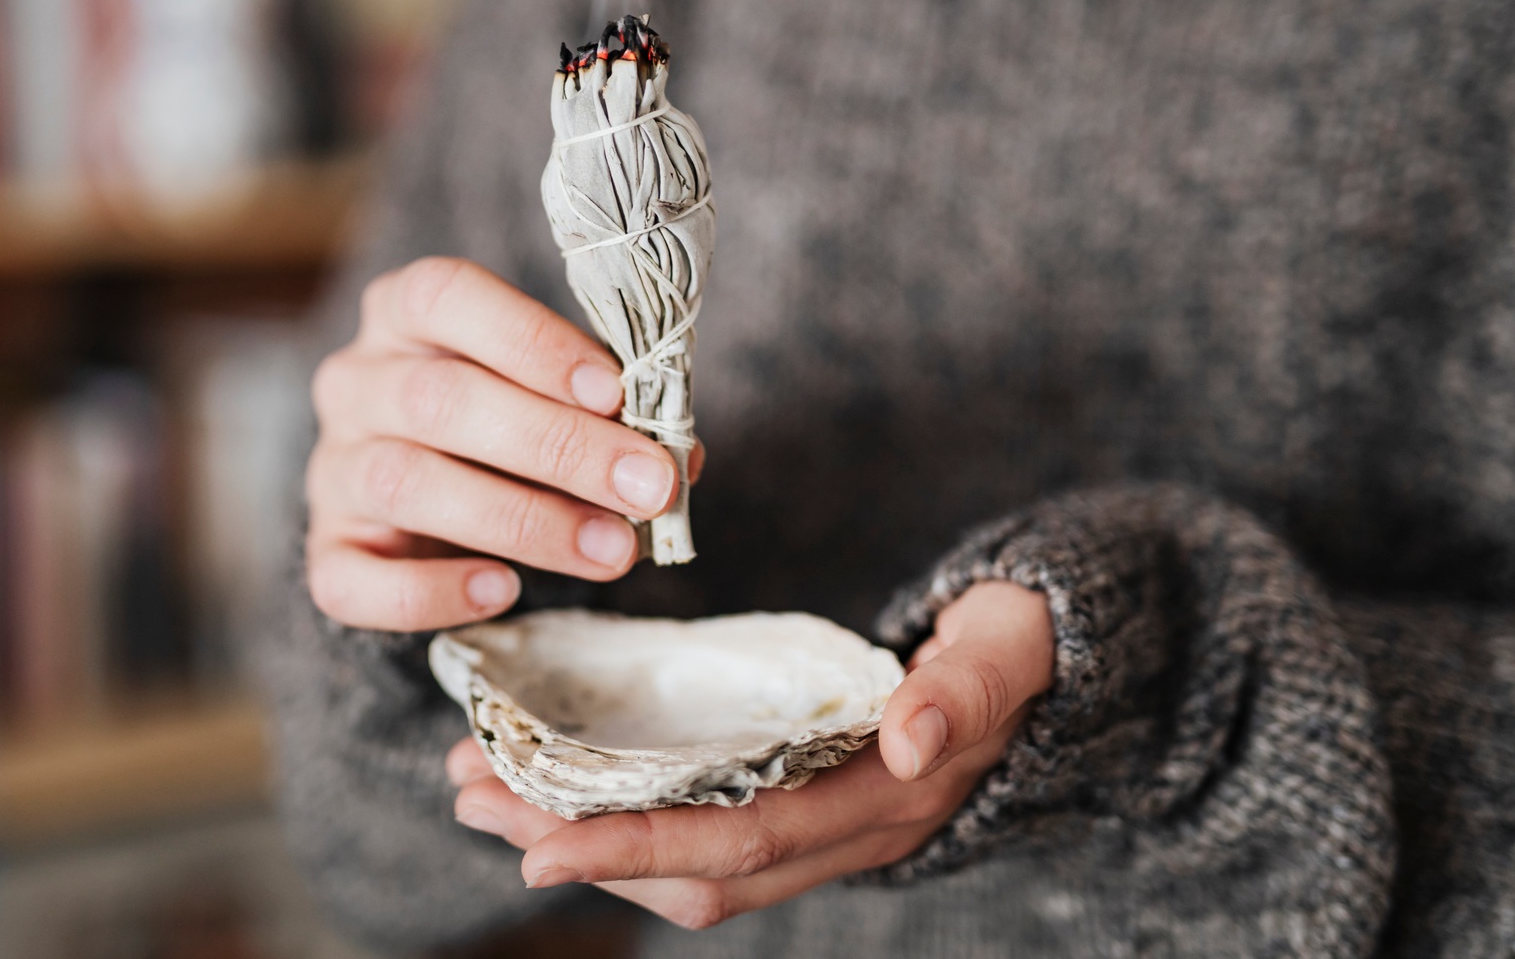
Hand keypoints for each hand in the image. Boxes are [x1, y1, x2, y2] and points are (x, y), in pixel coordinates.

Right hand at [307, 257, 700, 630]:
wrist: (431, 505)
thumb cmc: (507, 424)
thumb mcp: (551, 394)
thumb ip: (606, 412)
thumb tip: (678, 459)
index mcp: (404, 314)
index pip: (446, 297)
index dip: (532, 341)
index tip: (614, 391)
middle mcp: (355, 382)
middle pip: (440, 399)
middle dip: (557, 445)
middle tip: (645, 486)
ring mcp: (332, 467)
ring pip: (405, 483)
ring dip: (523, 520)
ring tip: (610, 550)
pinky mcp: (327, 551)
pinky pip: (352, 580)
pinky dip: (431, 592)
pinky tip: (502, 590)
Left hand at [450, 582, 1053, 929]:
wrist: (1042, 666)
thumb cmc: (1015, 646)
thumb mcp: (1002, 652)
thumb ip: (962, 689)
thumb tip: (909, 736)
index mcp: (882, 803)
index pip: (744, 842)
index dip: (640, 849)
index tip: (539, 844)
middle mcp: (841, 835)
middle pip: (692, 868)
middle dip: (578, 846)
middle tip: (472, 798)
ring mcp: (816, 826)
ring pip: (684, 861)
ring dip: (582, 836)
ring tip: (483, 793)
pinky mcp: (792, 800)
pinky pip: (696, 829)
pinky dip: (619, 819)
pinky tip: (556, 784)